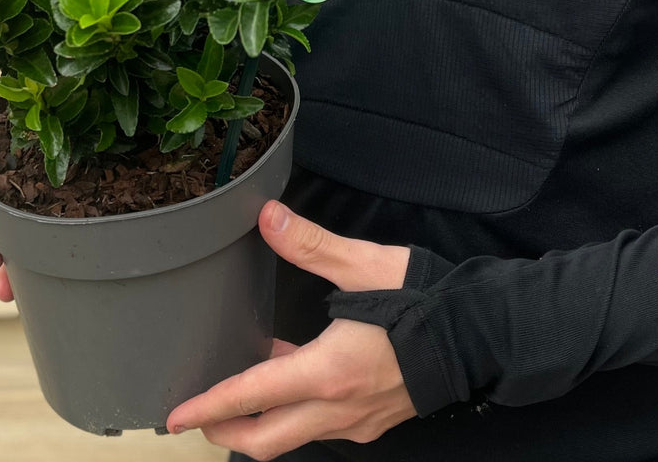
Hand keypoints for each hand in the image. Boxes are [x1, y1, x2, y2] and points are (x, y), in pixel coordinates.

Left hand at [166, 201, 415, 458]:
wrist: (480, 334)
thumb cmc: (425, 300)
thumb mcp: (364, 265)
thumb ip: (311, 245)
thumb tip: (268, 218)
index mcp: (329, 372)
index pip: (253, 396)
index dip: (210, 406)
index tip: (177, 414)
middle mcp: (338, 408)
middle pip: (266, 439)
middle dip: (226, 430)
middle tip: (198, 415)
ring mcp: (358, 421)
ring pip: (294, 436)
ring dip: (262, 422)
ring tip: (242, 391)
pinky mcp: (375, 420)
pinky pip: (322, 426)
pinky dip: (296, 411)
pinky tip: (296, 376)